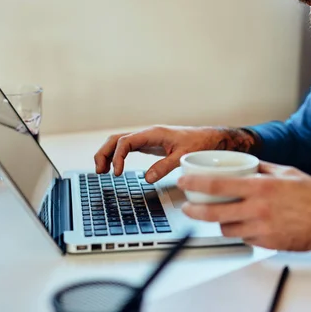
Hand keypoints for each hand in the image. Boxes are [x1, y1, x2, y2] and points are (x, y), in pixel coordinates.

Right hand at [94, 125, 256, 182]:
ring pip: (119, 142)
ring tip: (102, 171)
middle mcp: (147, 134)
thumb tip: (147, 178)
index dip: (117, 157)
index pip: (126, 141)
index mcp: (153, 133)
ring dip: (108, 154)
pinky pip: (127, 148)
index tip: (117, 173)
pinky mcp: (150, 145)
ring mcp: (147, 139)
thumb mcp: (184, 156)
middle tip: (99, 171)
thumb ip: (165, 166)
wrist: (211, 138)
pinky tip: (115, 168)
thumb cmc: (200, 143)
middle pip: (116, 139)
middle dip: (104, 153)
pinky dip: (117, 156)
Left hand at [178, 161, 310, 250]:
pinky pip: (245, 239)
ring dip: (219, 222)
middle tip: (187, 207)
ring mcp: (262, 229)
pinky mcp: (268, 243)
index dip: (195, 184)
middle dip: (195, 210)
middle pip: (214, 212)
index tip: (183, 182)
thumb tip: (245, 162)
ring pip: (227, 228)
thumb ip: (262, 168)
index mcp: (260, 187)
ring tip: (219, 214)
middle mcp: (258, 209)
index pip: (217, 185)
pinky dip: (241, 231)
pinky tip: (245, 224)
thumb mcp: (286, 172)